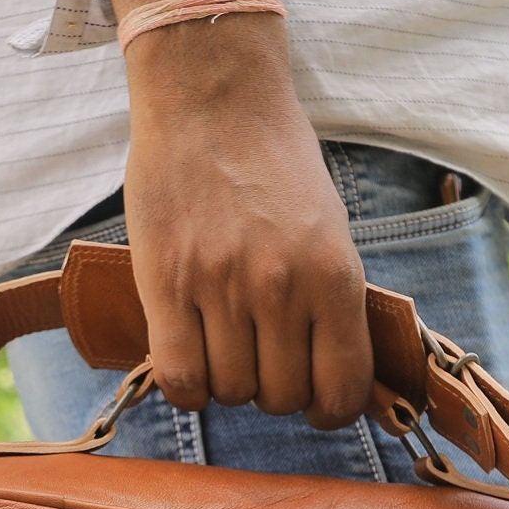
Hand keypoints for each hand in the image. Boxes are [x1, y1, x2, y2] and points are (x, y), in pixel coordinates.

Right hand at [91, 0, 372, 429]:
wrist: (212, 99)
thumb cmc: (275, 162)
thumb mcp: (331, 229)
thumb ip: (332, 300)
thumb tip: (334, 374)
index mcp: (334, 274)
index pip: (341, 388)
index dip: (329, 409)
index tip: (316, 399)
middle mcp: (281, 288)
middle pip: (280, 398)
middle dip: (274, 391)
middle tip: (263, 359)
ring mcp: (221, 288)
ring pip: (230, 391)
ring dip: (228, 383)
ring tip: (224, 346)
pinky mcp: (167, 285)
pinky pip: (179, 377)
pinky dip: (186, 386)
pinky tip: (190, 359)